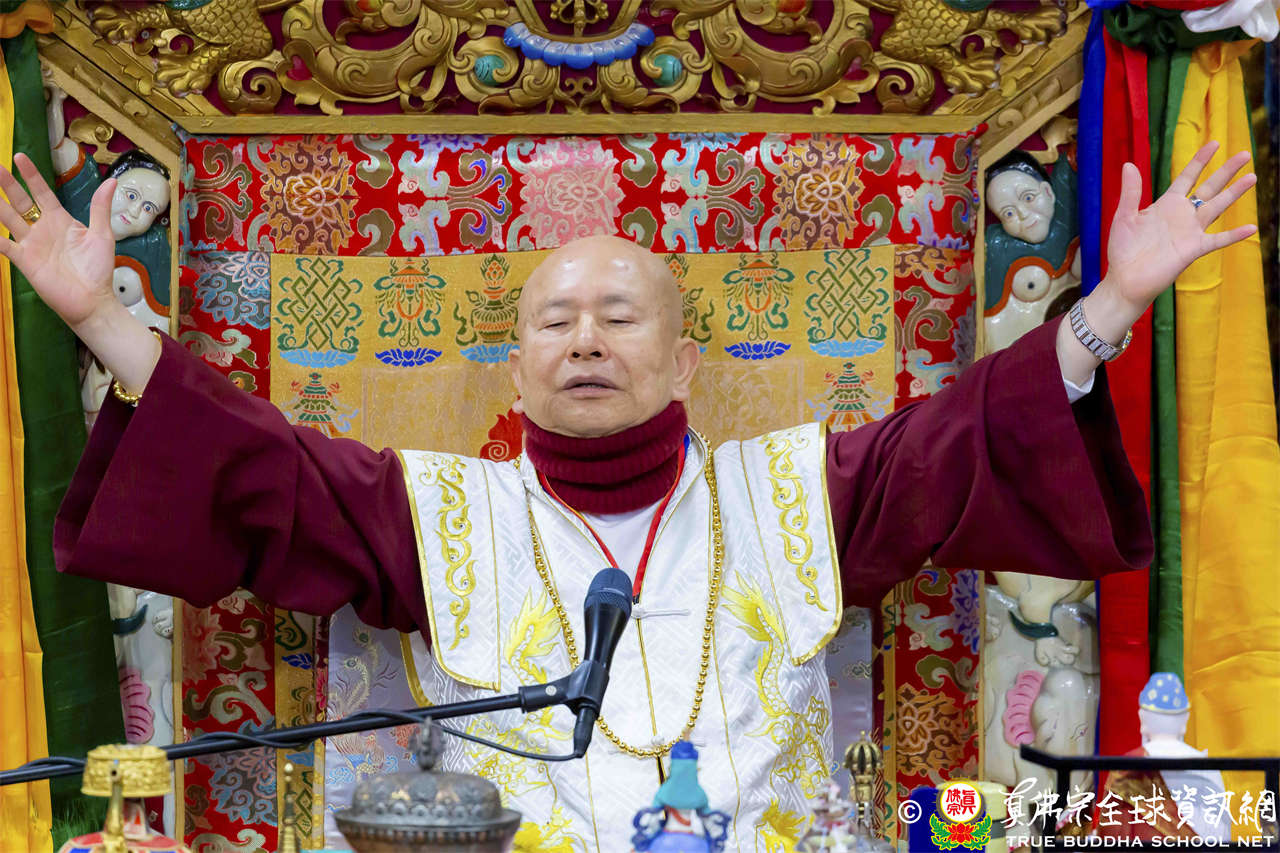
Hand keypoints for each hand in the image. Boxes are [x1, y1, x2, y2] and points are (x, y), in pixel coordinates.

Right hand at [0, 153, 118, 329]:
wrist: (92, 300)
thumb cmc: (98, 269)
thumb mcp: (102, 235)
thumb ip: (100, 208)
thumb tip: (112, 182)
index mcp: (60, 220)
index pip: (41, 193)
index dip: (31, 176)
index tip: (19, 157)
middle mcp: (42, 229)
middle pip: (19, 201)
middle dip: (7, 184)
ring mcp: (31, 244)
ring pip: (7, 218)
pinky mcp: (24, 260)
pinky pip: (3, 245)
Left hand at [1105, 141, 1256, 314]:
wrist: (1124, 280)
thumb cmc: (1122, 250)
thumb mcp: (1124, 217)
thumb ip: (1130, 192)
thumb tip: (1128, 164)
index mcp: (1166, 204)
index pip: (1187, 177)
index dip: (1200, 161)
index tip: (1215, 143)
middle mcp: (1182, 215)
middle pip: (1209, 188)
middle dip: (1226, 171)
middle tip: (1245, 154)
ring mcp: (1190, 232)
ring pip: (1217, 207)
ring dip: (1234, 193)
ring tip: (1252, 177)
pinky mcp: (1193, 249)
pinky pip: (1218, 240)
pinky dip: (1234, 235)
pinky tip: (1251, 228)